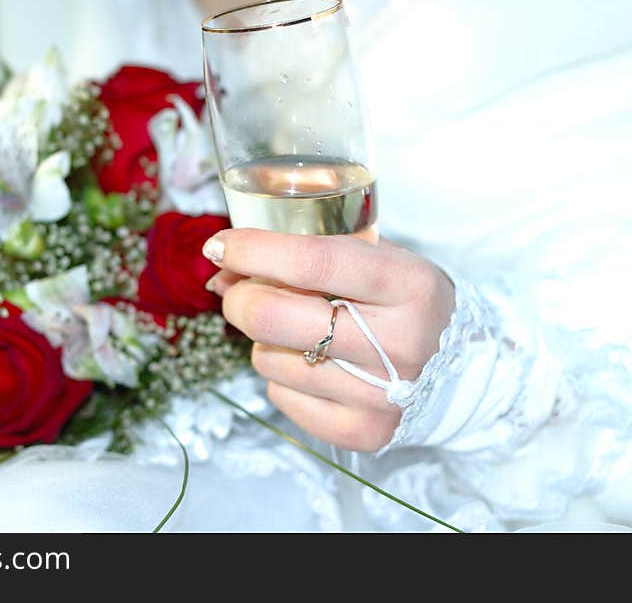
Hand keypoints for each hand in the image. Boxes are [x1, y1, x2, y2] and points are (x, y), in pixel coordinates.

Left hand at [202, 229, 454, 451]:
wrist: (460, 370)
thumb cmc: (402, 303)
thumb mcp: (375, 260)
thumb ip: (306, 255)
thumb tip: (222, 269)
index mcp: (407, 284)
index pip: (311, 261)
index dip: (252, 251)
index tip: (219, 246)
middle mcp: (399, 342)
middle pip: (272, 317)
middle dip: (238, 298)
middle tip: (239, 290)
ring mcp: (381, 395)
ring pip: (267, 359)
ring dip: (266, 340)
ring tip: (300, 333)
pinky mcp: (363, 432)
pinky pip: (280, 396)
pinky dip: (282, 377)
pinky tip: (313, 366)